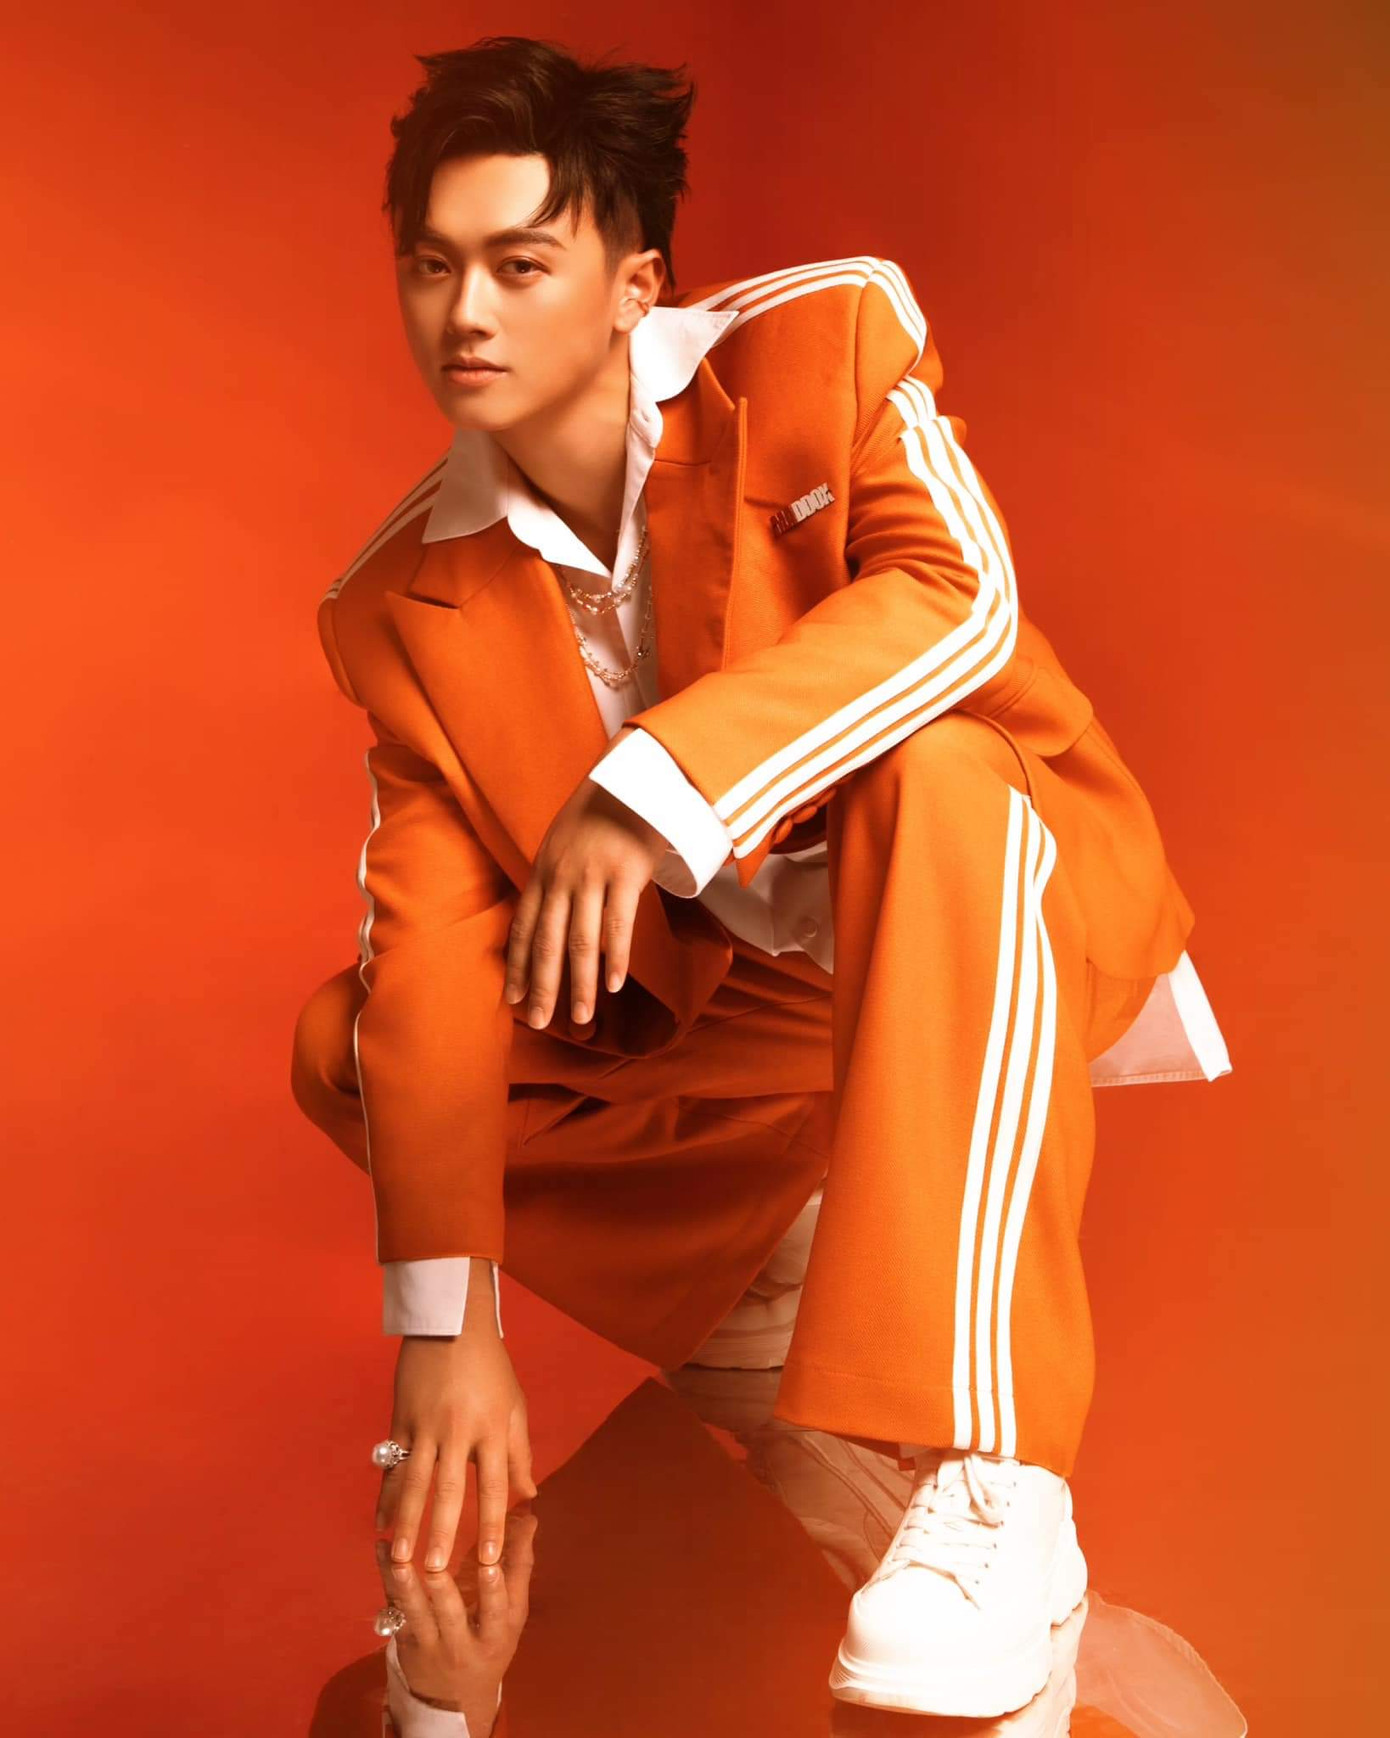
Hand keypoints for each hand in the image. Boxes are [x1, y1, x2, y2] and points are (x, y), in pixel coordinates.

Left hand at [375, 1503, 535, 1733]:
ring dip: (406, 1587)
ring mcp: (430, 1643)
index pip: (497, 1609)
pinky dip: (386, 1580)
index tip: (490, 1564)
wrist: (454, 1699)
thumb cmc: (490, 1644)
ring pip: (417, 1614)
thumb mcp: (512, 1615)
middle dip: (443, 1592)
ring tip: (399, 1560)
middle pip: (452, 1615)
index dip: (493, 1589)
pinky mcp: (405, 1641)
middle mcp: (462, 1642)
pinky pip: (394, 1608)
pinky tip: (382, 1551)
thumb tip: (529, 1515)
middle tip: (436, 1565)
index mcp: (495, 1633)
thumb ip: (519, 1565)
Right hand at [376, 1259, 537, 1572]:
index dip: (492, 1525)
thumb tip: (529, 1494)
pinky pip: (393, 1464)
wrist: (452, 1321)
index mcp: (491, 1428)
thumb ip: (519, 1453)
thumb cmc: (490, 1366)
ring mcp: (426, 1425)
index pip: (494, 1486)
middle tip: (434, 1572)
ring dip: (407, 1522)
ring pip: (416, 1482)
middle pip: (450, 1490)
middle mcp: (459, 1430)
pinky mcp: (402, 1419)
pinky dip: (386, 1495)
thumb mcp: (514, 1405)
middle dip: (441, 1533)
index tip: (489, 1560)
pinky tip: (381, 1522)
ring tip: (401, 1556)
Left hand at [504, 773, 671, 1028]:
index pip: (522, 928)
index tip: (512, 1000)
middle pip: (547, 942)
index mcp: (542, 871)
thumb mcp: (562, 843)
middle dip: (542, 987)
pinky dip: (616, 959)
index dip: (516, 967)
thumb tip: (546, 917)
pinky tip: (612, 986)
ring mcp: (593, 876)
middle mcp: (561, 878)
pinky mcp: (626, 874)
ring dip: (580, 985)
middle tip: (539, 1023)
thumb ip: (553, 879)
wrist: (634, 777)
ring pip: (582, 942)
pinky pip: (619, 925)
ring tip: (579, 1017)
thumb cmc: (601, 814)